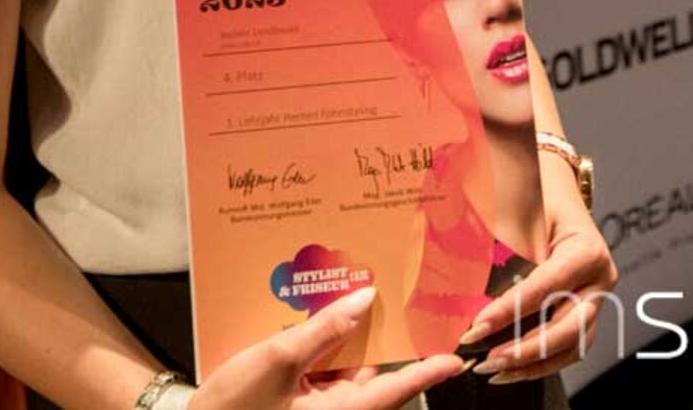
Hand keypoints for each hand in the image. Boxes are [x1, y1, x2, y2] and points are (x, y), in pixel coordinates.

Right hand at [191, 288, 469, 409]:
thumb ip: (324, 330)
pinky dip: (318, 349)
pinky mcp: (298, 407)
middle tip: (387, 294)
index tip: (456, 357)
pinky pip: (320, 374)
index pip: (397, 388)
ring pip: (343, 369)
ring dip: (341, 337)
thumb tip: (365, 301)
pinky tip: (307, 318)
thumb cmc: (236, 408)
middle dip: (375, 335)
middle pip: (369, 371)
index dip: (428, 370)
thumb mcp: (278, 361)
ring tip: (342, 293)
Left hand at [459, 201, 617, 385]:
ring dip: (532, 364)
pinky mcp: (586, 310)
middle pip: (568, 328)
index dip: (510, 311)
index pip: (546, 288)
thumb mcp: (518, 212)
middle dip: (525, 349)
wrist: (555, 187)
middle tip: (488, 359)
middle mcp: (599, 279)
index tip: (477, 326)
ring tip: (494, 370)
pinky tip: (510, 368)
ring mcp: (597, 298)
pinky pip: (569, 345)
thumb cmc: (536, 194)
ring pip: (572, 345)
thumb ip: (498, 248)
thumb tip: (461, 286)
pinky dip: (540, 361)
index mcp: (586, 250)